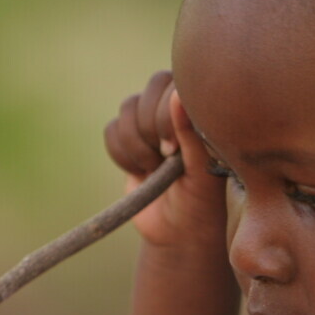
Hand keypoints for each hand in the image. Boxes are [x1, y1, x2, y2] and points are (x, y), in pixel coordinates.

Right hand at [103, 71, 226, 251]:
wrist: (178, 230)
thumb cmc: (203, 200)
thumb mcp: (202, 170)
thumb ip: (192, 132)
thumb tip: (178, 94)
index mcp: (203, 109)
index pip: (176, 84)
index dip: (165, 115)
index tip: (173, 150)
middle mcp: (177, 108)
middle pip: (150, 89)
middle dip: (151, 128)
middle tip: (164, 158)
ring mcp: (151, 120)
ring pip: (127, 108)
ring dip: (137, 145)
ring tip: (154, 168)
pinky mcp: (129, 137)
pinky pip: (111, 130)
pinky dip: (122, 155)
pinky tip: (140, 172)